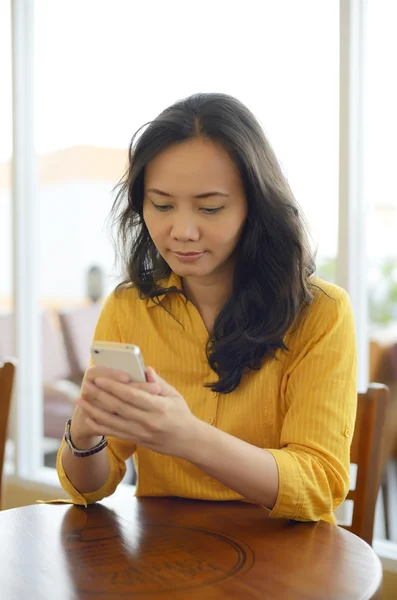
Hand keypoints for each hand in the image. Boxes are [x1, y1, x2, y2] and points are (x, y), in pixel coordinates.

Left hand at [76, 367, 197, 458]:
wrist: (189, 442)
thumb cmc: (182, 414)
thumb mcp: (174, 395)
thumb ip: (158, 382)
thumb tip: (144, 368)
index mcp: (158, 407)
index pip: (131, 395)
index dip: (113, 387)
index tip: (100, 379)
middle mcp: (148, 421)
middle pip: (118, 407)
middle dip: (99, 396)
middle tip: (85, 385)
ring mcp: (141, 433)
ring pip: (113, 421)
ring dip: (94, 410)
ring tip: (81, 400)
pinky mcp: (137, 440)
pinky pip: (115, 433)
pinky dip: (101, 426)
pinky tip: (89, 418)